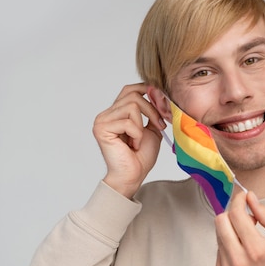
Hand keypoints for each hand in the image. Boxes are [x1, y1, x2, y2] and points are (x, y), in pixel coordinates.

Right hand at [92, 83, 165, 197]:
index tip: (162, 101)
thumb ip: (153, 112)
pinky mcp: (102, 128)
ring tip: (140, 140)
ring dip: (143, 125)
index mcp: (117, 112)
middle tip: (160, 125)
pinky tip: (132, 145)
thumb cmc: (141, 156)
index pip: (129, 89)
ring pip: (132, 106)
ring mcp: (102, 120)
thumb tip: (159, 93)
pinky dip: (136, 134)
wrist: (133, 175)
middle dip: (152, 109)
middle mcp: (107, 114)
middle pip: (133, 95)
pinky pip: (128, 121)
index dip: (147, 90)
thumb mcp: (152, 129)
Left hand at [215, 191, 264, 265]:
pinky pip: (219, 245)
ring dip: (230, 225)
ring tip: (244, 231)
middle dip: (232, 211)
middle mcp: (239, 258)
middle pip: (221, 220)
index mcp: (257, 248)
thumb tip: (250, 198)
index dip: (238, 200)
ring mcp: (227, 265)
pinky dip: (228, 240)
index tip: (242, 196)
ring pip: (218, 231)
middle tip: (242, 213)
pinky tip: (241, 246)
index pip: (237, 214)